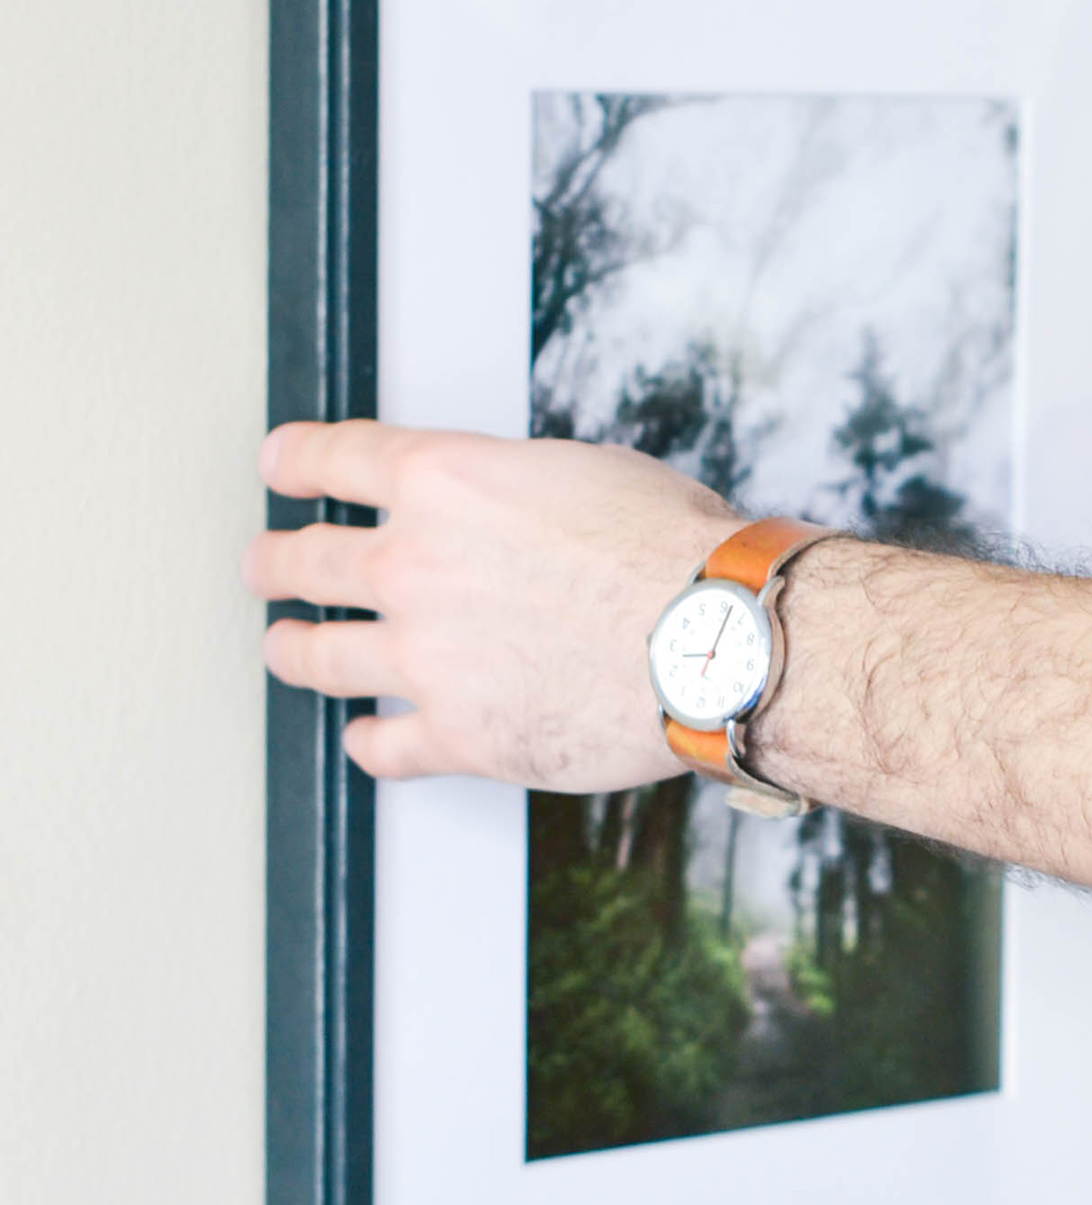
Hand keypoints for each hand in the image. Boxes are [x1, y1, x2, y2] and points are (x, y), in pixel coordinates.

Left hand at [243, 423, 738, 784]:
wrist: (715, 640)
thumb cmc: (675, 551)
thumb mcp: (581, 474)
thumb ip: (511, 491)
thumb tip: (498, 512)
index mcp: (446, 482)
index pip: (333, 459)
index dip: (293, 462)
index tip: (278, 468)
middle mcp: (414, 565)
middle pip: (303, 560)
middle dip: (273, 563)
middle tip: (264, 566)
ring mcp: (425, 656)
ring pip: (316, 655)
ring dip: (292, 650)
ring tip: (286, 648)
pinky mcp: (456, 735)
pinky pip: (382, 746)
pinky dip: (368, 742)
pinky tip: (368, 738)